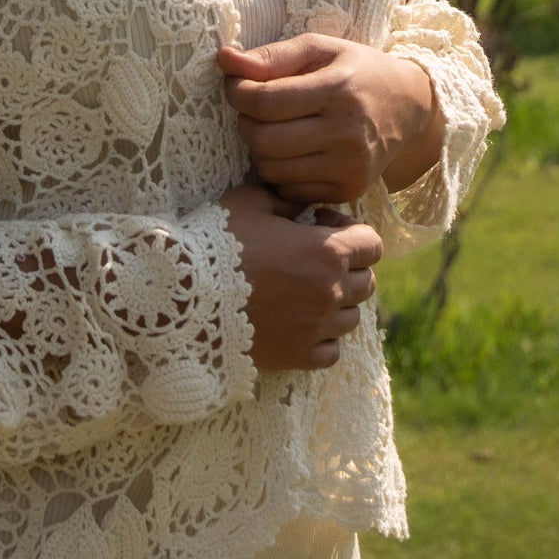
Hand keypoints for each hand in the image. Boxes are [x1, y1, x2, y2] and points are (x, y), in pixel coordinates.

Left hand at [217, 34, 445, 206]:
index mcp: (338, 90)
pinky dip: (279, 171)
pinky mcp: (348, 191)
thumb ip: (273, 55)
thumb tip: (225, 59)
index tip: (235, 83)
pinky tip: (291, 150)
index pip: (265, 100)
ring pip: (271, 169)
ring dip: (259, 147)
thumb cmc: (358, 71)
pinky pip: (289, 189)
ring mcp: (348, 168)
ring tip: (272, 127)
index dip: (237, 91)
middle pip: (263, 139)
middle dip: (245, 121)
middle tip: (252, 107)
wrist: (408, 108)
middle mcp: (346, 134)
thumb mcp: (321, 49)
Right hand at [220, 180, 381, 371]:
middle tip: (313, 258)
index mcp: (327, 253)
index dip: (352, 232)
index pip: (372, 244)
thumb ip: (288, 202)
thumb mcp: (253, 201)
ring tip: (304, 291)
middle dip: (348, 266)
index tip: (321, 226)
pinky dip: (323, 337)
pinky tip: (300, 322)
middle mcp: (331, 293)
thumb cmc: (218, 242)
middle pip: (367, 282)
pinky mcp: (298, 356)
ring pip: (352, 318)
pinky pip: (331, 351)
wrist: (186, 297)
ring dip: (337, 303)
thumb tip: (303, 209)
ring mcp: (316, 329)